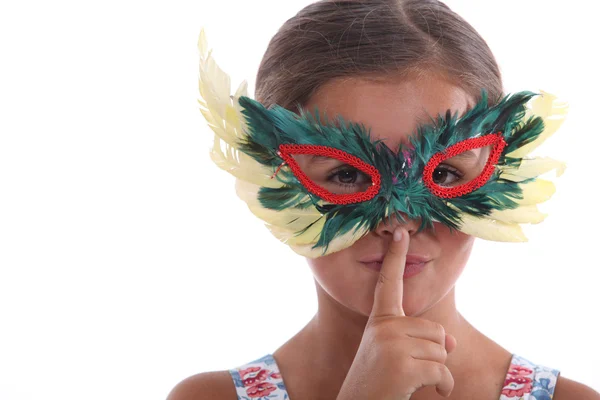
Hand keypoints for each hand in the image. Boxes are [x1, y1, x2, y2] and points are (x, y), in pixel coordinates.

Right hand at [337, 228, 456, 399]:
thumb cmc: (377, 382)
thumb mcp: (396, 355)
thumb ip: (420, 341)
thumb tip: (452, 343)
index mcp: (379, 321)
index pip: (388, 283)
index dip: (396, 257)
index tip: (400, 232)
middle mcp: (383, 327)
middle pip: (436, 331)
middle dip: (434, 355)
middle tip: (410, 370)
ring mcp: (391, 344)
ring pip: (442, 351)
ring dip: (437, 373)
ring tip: (412, 381)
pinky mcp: (402, 365)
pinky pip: (442, 372)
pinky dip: (443, 387)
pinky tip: (425, 392)